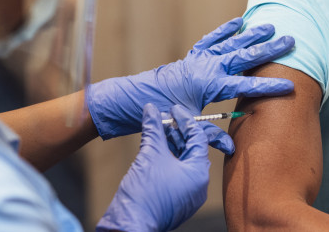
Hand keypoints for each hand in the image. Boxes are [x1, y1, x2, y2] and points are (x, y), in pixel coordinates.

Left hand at [86, 17, 294, 153]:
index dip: (269, 88)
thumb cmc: (163, 113)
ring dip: (251, 36)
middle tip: (291, 41)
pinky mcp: (192, 56)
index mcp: (211, 85)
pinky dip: (224, 30)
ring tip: (270, 26)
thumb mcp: (188, 125)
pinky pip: (211, 40)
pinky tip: (237, 22)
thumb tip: (231, 148)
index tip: (291, 86)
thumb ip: (210, 135)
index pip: (246, 87)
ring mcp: (200, 59)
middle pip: (244, 57)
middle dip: (269, 50)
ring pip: (231, 44)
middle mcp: (208, 68)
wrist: (137, 98)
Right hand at [97, 104, 209, 231]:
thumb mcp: (150, 154)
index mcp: (198, 173)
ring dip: (171, 144)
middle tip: (164, 117)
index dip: (185, 120)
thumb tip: (152, 110)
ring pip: (183, 162)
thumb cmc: (144, 193)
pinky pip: (176, 173)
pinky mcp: (176, 199)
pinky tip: (154, 148)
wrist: (130, 225)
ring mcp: (188, 194)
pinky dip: (168, 159)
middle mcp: (198, 184)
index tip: (174, 108)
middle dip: (177, 132)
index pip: (198, 138)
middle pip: (191, 149)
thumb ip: (154, 129)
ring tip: (157, 130)